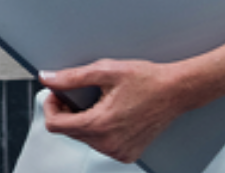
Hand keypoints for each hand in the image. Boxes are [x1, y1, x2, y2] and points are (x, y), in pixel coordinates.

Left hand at [38, 60, 197, 163]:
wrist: (176, 91)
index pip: (55, 125)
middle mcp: (109, 144)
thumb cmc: (147, 80)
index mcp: (100, 125)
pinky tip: (112, 115)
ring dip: (84, 121)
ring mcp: (119, 151)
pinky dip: (100, 131)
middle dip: (67, 112)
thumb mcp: (105, 71)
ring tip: (98, 103)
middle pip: (69, 131)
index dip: (50, 107)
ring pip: (84, 138)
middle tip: (76, 95)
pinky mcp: (127, 154)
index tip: (56, 95)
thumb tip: (48, 78)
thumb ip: (71, 77)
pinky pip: (101, 145)